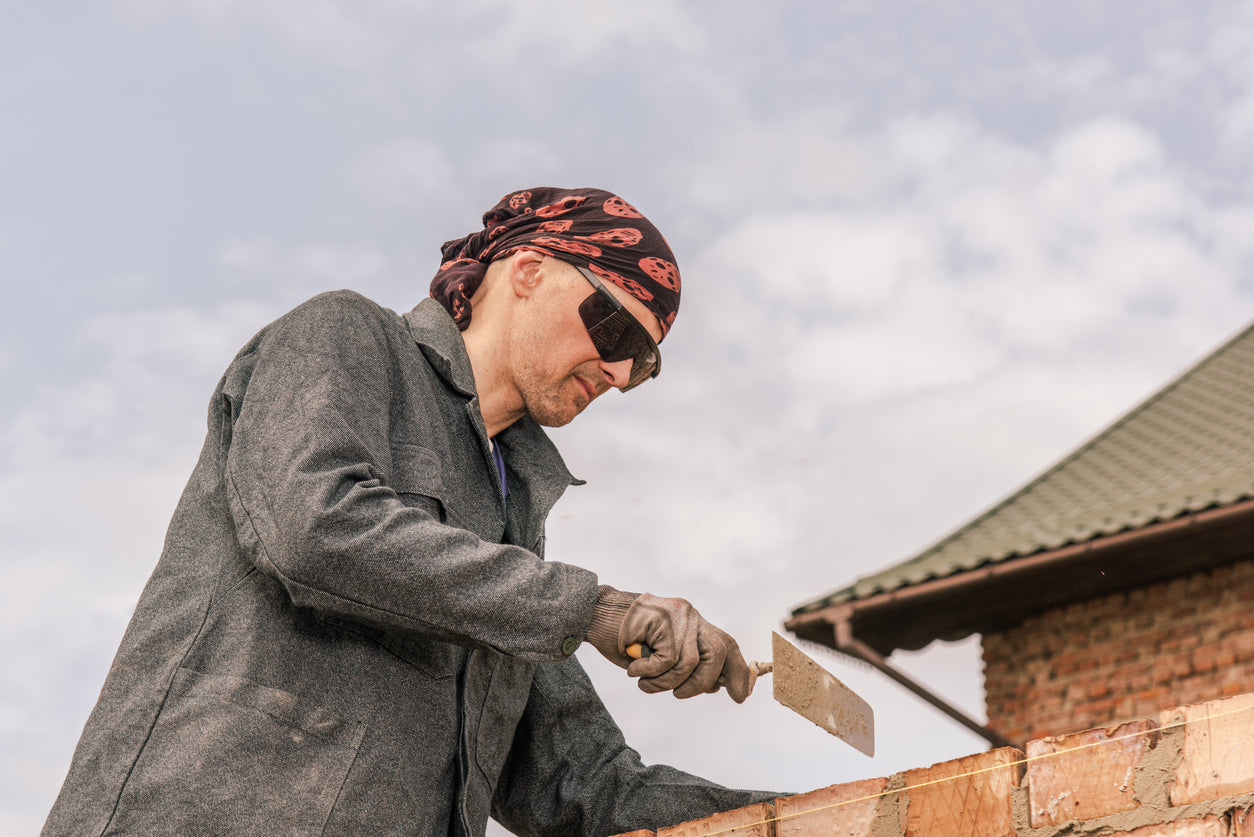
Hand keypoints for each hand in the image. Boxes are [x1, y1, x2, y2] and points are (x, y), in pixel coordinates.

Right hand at [584, 585, 752, 702]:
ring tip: (646, 683)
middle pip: (718, 652)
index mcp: (694, 622)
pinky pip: (667, 660)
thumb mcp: (663, 655)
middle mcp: (690, 614)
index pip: (727, 644)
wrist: (594, 614)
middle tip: (679, 695)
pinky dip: (650, 673)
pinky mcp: (662, 619)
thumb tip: (717, 685)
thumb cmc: (627, 640)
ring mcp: (677, 614)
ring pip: (690, 662)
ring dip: (666, 682)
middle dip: (702, 683)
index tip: (740, 696)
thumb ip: (688, 665)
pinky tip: (635, 670)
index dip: (738, 672)